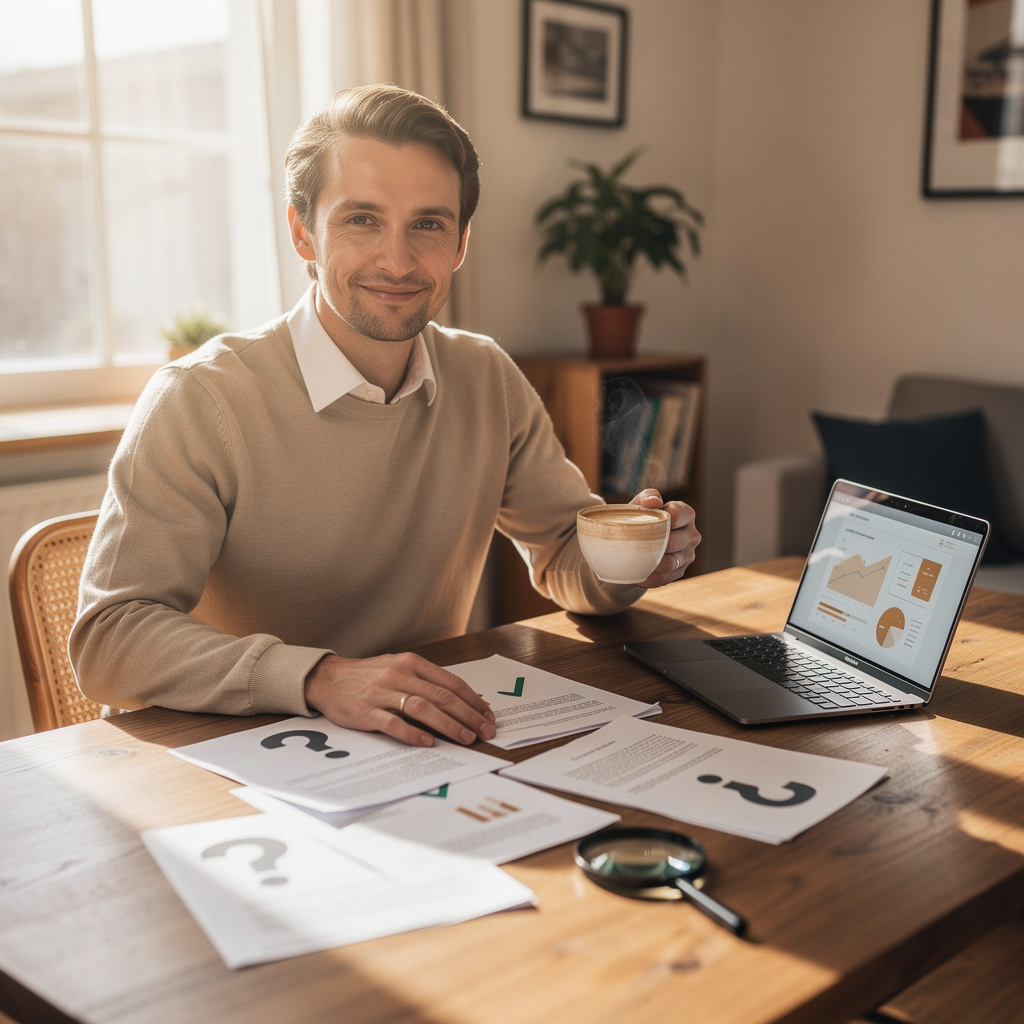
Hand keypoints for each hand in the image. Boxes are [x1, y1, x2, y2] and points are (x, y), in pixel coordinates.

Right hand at [303, 652, 495, 746]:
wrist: (328, 678)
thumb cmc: (370, 675)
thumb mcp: (400, 668)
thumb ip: (427, 681)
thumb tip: (463, 699)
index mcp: (411, 663)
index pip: (451, 682)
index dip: (473, 700)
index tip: (488, 715)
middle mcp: (399, 675)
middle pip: (442, 696)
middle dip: (468, 716)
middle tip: (485, 731)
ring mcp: (382, 693)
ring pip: (422, 708)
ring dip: (448, 725)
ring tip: (465, 738)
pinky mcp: (365, 711)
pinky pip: (392, 723)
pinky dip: (412, 733)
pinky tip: (428, 742)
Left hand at [628, 488, 700, 588]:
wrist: (636, 542)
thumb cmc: (641, 518)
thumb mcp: (641, 504)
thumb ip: (648, 496)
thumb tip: (654, 502)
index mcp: (686, 515)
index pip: (678, 515)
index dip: (662, 519)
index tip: (649, 521)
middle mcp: (692, 535)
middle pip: (673, 542)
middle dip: (654, 542)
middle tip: (636, 541)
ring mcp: (688, 556)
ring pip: (669, 563)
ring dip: (651, 561)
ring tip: (636, 557)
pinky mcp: (679, 572)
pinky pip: (664, 578)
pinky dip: (649, 575)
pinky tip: (639, 569)